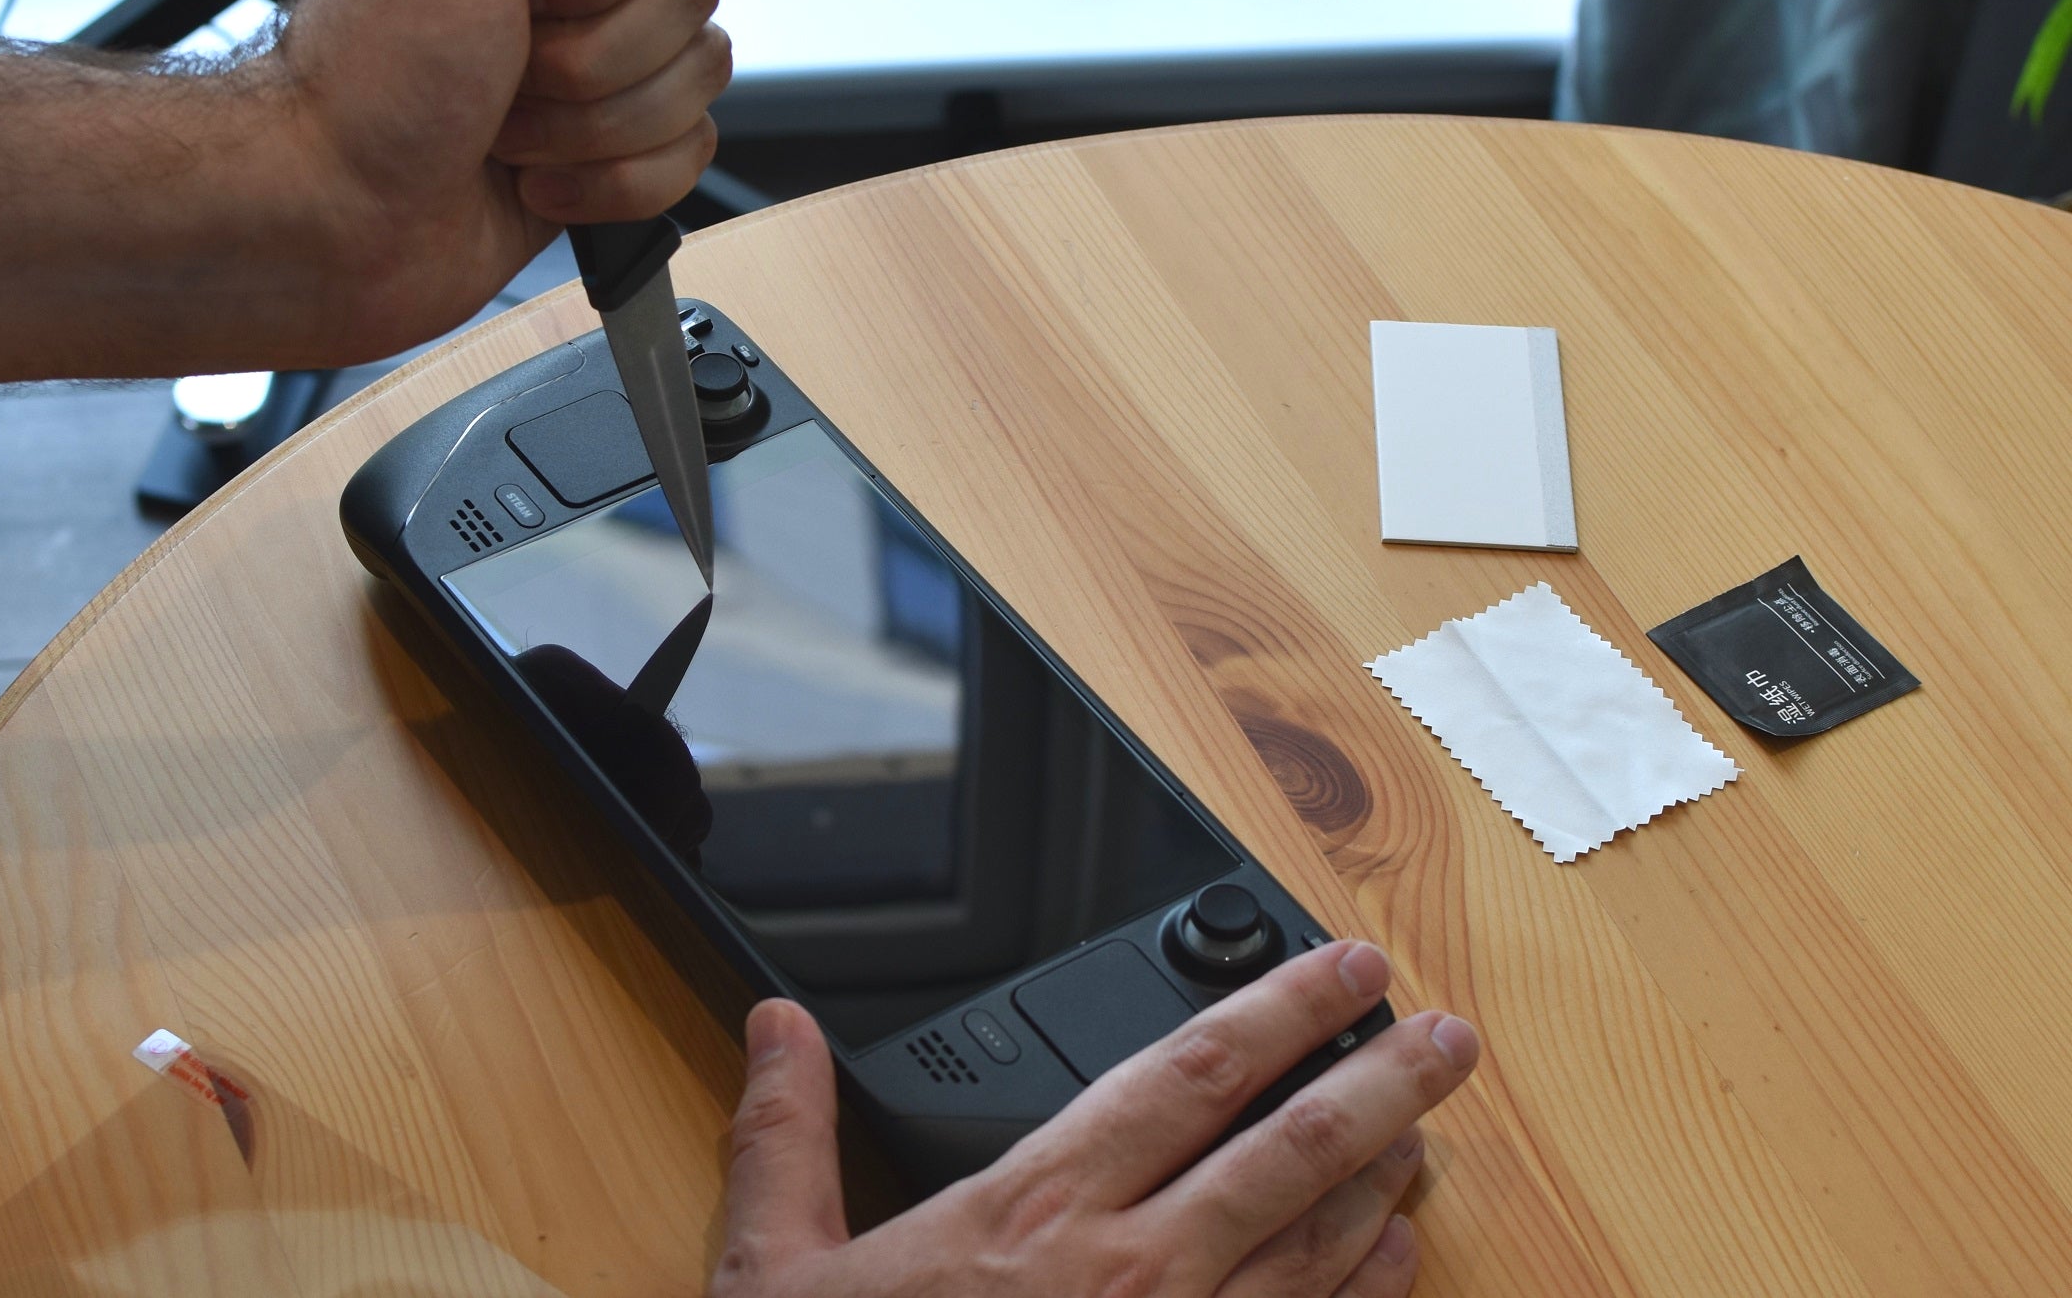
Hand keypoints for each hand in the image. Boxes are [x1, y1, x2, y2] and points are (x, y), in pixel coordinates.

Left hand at [266, 0, 727, 351]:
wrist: (337, 218)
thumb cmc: (370, 77)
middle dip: (590, 51)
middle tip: (504, 61)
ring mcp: (602, 70)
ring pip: (696, 77)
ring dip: (588, 123)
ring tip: (503, 125)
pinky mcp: (614, 154)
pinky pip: (684, 159)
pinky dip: (607, 183)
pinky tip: (532, 179)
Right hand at [710, 942, 1478, 1296]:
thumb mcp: (780, 1265)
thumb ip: (788, 1134)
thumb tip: (779, 1027)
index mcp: (1036, 1213)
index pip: (1186, 1076)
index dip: (1278, 1008)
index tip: (1343, 966)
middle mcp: (1129, 1273)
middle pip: (1291, 1151)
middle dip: (1384, 1082)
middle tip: (1453, 1036)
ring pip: (1319, 1248)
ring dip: (1388, 1181)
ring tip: (1431, 1130)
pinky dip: (1369, 1294)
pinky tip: (1401, 1259)